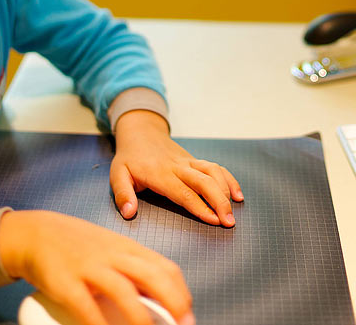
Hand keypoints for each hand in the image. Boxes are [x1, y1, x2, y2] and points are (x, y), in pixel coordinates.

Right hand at [0, 210, 194, 324]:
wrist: (36, 233)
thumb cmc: (78, 246)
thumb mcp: (111, 250)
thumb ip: (132, 270)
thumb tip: (159, 300)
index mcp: (128, 248)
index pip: (164, 268)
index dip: (180, 292)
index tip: (187, 314)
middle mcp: (113, 255)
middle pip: (152, 276)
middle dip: (173, 302)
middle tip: (183, 324)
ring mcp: (89, 267)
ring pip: (122, 290)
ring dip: (140, 317)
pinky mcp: (66, 282)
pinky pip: (86, 306)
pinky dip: (99, 324)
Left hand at [109, 108, 242, 226]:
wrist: (141, 132)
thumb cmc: (129, 158)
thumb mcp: (117, 174)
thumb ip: (123, 194)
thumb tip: (129, 213)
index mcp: (160, 174)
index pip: (184, 192)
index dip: (200, 207)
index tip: (213, 220)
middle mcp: (178, 167)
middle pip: (204, 182)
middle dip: (220, 202)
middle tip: (229, 223)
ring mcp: (189, 162)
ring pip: (213, 172)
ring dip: (226, 191)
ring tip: (233, 212)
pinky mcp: (195, 160)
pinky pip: (216, 167)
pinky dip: (229, 179)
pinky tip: (237, 194)